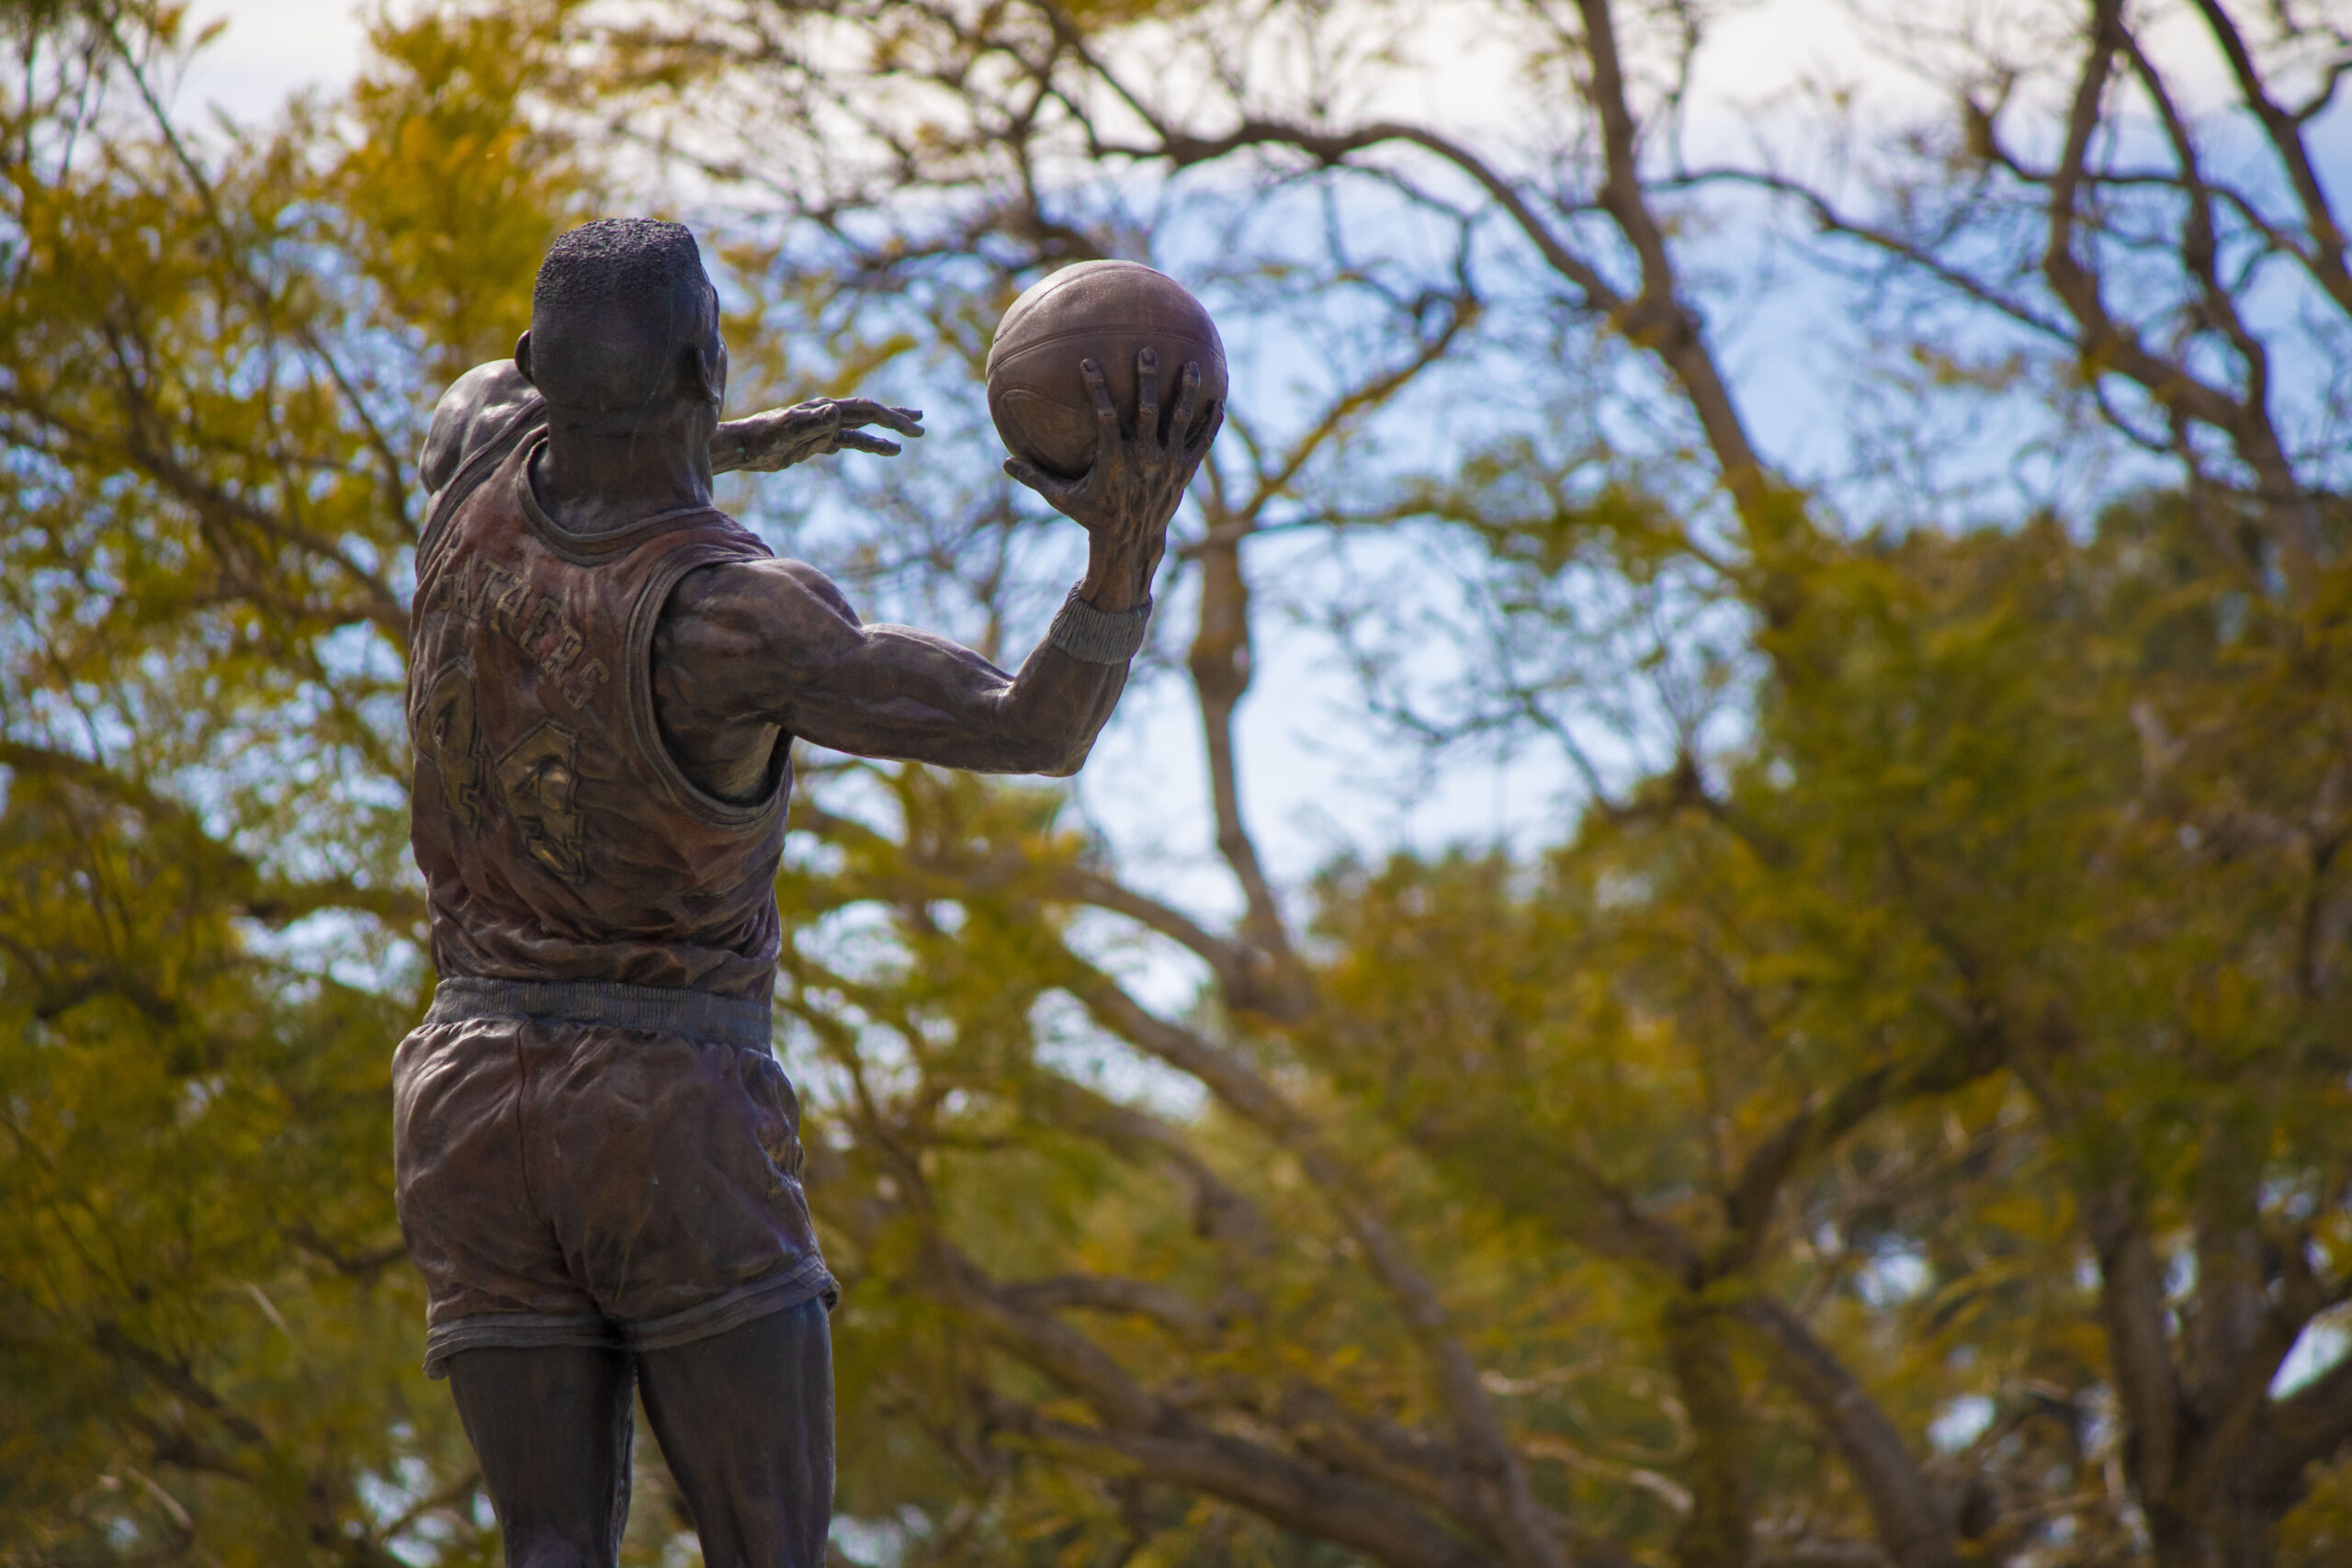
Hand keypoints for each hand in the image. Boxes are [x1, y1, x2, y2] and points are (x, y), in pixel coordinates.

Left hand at [716, 398, 924, 473]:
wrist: (741, 447)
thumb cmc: (760, 438)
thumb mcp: (785, 431)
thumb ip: (810, 422)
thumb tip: (836, 412)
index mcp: (823, 410)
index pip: (864, 409)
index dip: (889, 417)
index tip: (911, 428)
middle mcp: (826, 415)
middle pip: (869, 413)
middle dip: (896, 418)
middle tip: (921, 424)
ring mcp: (823, 429)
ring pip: (862, 429)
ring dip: (886, 433)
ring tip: (910, 439)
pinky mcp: (816, 442)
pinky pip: (849, 443)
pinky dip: (869, 445)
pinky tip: (885, 450)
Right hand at [1004, 349, 1219, 566]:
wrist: (1131, 545)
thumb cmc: (1092, 517)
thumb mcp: (1061, 498)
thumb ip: (1034, 477)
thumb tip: (1004, 462)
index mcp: (1113, 460)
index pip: (1104, 417)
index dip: (1096, 389)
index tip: (1088, 363)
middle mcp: (1144, 459)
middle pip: (1148, 410)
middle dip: (1148, 379)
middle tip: (1147, 351)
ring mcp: (1168, 465)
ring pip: (1180, 421)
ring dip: (1187, 392)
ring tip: (1193, 365)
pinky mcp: (1185, 472)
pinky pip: (1202, 442)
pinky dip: (1211, 422)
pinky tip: (1220, 400)